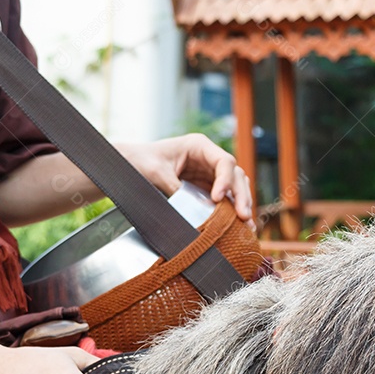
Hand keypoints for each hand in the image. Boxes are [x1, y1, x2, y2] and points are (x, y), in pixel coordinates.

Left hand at [118, 134, 255, 229]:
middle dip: (241, 196)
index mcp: (198, 146)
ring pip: (234, 188)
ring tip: (247, 226)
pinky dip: (232, 212)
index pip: (224, 162)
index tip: (217, 198)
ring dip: (241, 204)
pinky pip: (224, 199)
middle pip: (235, 175)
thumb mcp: (155, 173)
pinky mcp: (205, 189)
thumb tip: (193, 212)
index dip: (225, 181)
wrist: (127, 166)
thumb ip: (175, 188)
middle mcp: (208, 158)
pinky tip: (240, 227)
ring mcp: (208, 174)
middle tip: (243, 217)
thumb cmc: (139, 162)